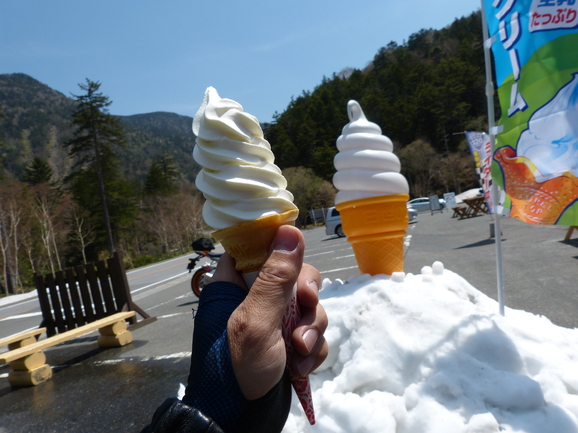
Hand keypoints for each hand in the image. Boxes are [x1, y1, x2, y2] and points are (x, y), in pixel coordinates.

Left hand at [212, 225, 328, 399]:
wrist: (241, 418)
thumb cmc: (235, 366)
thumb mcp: (256, 320)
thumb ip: (275, 277)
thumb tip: (290, 229)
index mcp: (235, 285)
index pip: (259, 249)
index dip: (282, 249)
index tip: (297, 263)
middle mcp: (255, 298)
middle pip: (296, 277)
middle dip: (307, 300)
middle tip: (306, 309)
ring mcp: (274, 321)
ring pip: (309, 307)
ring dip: (311, 330)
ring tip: (299, 352)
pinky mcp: (289, 343)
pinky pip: (313, 334)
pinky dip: (312, 351)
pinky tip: (301, 367)